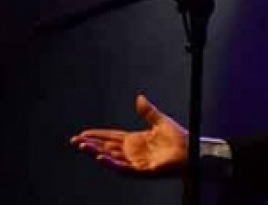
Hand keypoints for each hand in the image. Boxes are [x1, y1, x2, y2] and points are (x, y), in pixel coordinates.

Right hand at [70, 94, 187, 175]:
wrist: (192, 150)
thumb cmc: (179, 138)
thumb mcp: (160, 121)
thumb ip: (148, 111)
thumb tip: (139, 97)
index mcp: (135, 140)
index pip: (111, 137)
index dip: (97, 135)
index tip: (82, 133)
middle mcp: (133, 152)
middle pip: (106, 148)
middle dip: (90, 144)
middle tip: (75, 141)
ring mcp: (136, 162)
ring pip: (111, 158)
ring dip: (96, 153)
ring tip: (83, 147)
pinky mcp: (143, 170)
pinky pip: (124, 168)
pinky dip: (112, 163)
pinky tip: (101, 157)